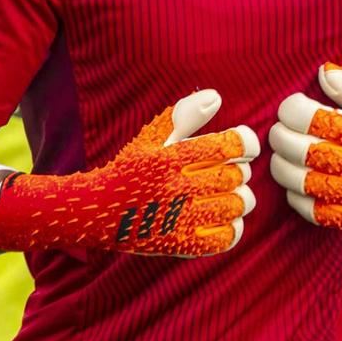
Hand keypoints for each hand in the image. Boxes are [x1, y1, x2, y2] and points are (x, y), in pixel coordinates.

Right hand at [0, 90, 256, 255]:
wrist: (97, 213)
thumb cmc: (131, 169)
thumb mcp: (151, 138)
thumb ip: (185, 115)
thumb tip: (215, 96)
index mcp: (168, 158)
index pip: (226, 146)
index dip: (244, 143)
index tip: (242, 146)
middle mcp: (173, 188)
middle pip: (235, 176)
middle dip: (239, 171)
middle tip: (228, 172)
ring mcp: (177, 219)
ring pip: (235, 205)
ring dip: (238, 199)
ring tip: (228, 196)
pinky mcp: (180, 244)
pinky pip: (225, 238)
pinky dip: (232, 228)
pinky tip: (222, 219)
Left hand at [270, 64, 341, 227]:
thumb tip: (324, 72)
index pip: (327, 123)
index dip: (297, 112)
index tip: (289, 106)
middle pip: (314, 155)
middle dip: (284, 139)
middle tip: (277, 130)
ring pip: (311, 185)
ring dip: (285, 168)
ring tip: (279, 155)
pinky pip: (319, 214)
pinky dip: (299, 199)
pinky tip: (295, 183)